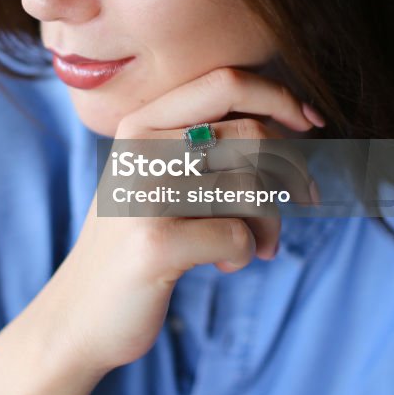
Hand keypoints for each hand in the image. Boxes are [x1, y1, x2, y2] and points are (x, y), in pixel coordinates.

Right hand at [47, 66, 323, 374]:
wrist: (81, 312)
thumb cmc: (140, 237)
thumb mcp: (160, 175)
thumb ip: (209, 141)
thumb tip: (299, 121)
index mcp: (141, 123)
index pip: (225, 82)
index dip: (280, 97)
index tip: (311, 123)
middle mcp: (138, 149)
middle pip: (251, 134)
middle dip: (291, 171)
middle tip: (301, 199)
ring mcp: (143, 195)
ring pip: (251, 187)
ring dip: (271, 223)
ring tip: (260, 244)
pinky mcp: (154, 243)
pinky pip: (237, 235)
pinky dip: (246, 252)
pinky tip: (227, 264)